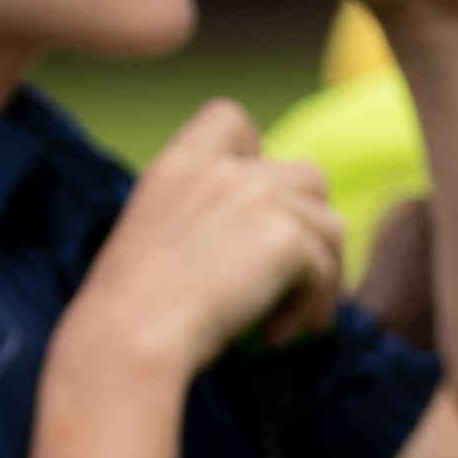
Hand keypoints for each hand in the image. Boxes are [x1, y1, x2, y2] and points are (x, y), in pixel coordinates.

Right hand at [70, 97, 345, 378]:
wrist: (130, 335)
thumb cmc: (128, 312)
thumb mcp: (150, 239)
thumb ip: (196, 218)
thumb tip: (246, 244)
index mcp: (178, 164)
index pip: (230, 118)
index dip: (255, 154)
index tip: (254, 204)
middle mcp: (222, 169)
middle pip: (305, 176)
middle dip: (307, 227)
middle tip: (288, 279)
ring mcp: (259, 196)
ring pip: (329, 226)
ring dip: (319, 276)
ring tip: (290, 322)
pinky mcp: (287, 237)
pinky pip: (325, 269)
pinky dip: (310, 308)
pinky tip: (275, 338)